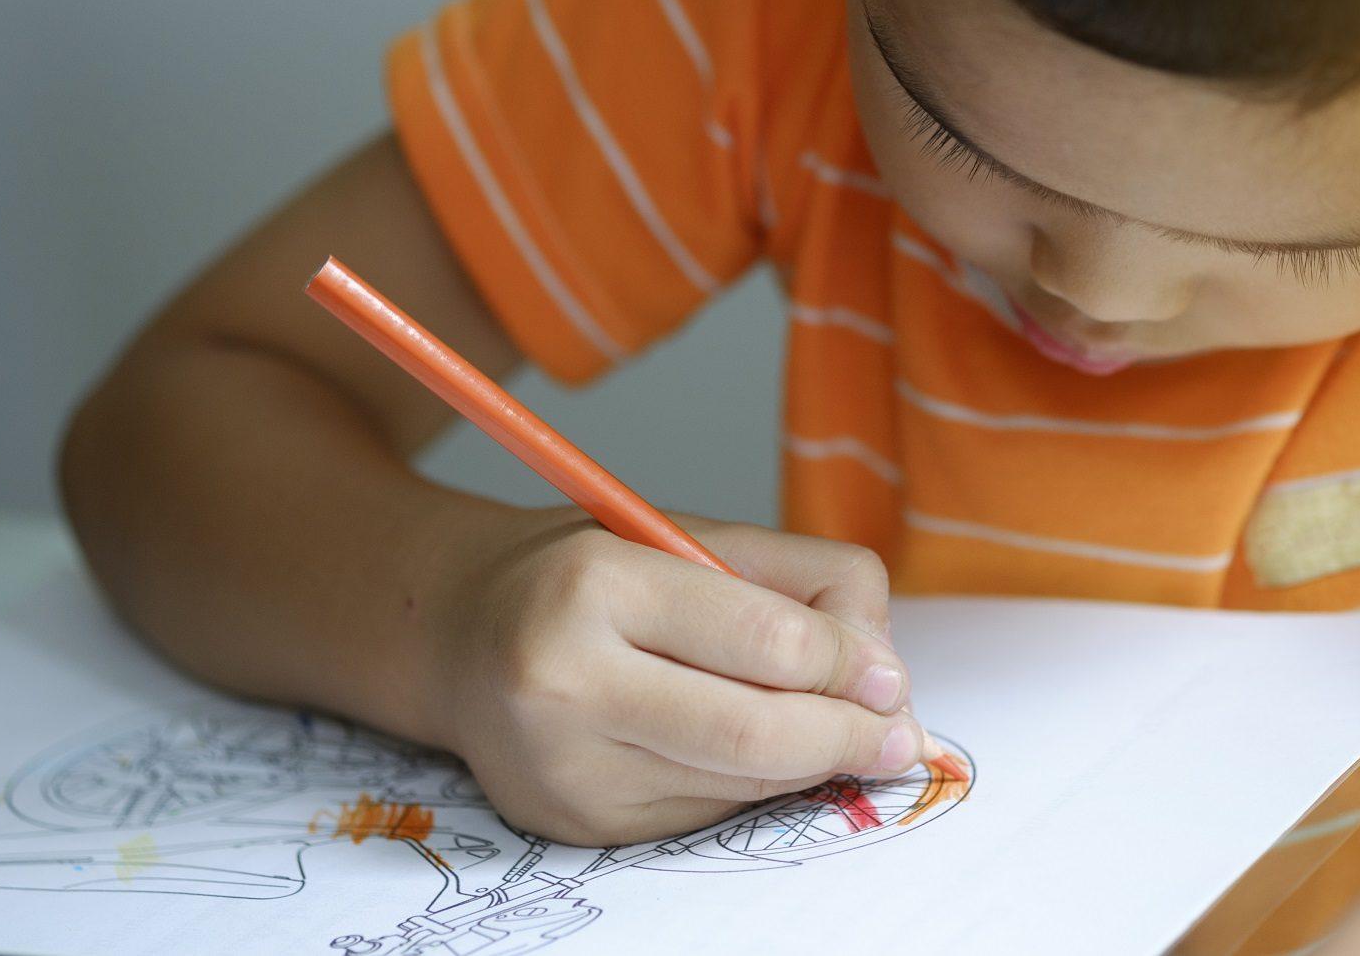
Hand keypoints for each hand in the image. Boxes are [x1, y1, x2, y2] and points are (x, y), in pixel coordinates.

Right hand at [423, 508, 923, 845]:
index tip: (891, 678)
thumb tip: (886, 676)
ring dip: (810, 765)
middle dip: (849, 739)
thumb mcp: (693, 535)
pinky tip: (753, 749)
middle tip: (901, 735)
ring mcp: (564, 767)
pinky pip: (705, 813)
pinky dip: (753, 786)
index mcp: (597, 584)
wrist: (458, 634)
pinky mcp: (575, 824)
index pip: (766, 641)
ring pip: (739, 785)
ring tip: (836, 731)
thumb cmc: (591, 574)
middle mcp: (565, 682)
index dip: (849, 666)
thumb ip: (805, 583)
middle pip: (756, 736)